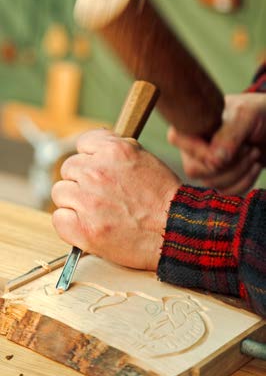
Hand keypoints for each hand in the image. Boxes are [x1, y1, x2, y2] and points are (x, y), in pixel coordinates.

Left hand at [52, 129, 179, 270]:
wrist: (176, 231)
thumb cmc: (164, 197)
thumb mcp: (144, 157)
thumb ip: (117, 147)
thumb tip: (95, 145)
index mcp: (113, 150)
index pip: (83, 144)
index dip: (91, 157)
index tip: (98, 169)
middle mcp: (96, 172)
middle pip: (69, 168)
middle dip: (82, 179)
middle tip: (99, 194)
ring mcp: (88, 201)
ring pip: (60, 192)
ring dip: (74, 200)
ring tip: (95, 211)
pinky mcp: (84, 229)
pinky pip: (59, 218)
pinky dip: (69, 223)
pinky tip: (87, 225)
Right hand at [168, 93, 265, 194]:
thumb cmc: (256, 114)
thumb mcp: (245, 116)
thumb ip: (229, 135)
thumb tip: (215, 162)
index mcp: (189, 126)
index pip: (182, 143)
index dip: (206, 150)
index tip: (236, 144)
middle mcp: (192, 148)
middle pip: (194, 169)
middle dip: (227, 163)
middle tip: (247, 148)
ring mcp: (204, 166)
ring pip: (211, 183)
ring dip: (240, 171)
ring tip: (254, 152)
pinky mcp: (219, 180)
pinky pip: (224, 192)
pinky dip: (244, 182)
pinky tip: (255, 166)